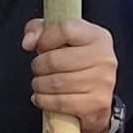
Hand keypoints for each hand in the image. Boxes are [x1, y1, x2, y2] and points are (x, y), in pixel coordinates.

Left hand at [25, 17, 116, 132]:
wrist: (97, 92)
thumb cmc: (77, 61)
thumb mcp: (60, 38)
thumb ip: (38, 31)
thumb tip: (28, 43)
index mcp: (97, 36)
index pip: (65, 30)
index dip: (45, 39)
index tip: (39, 47)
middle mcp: (104, 57)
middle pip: (55, 60)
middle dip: (38, 66)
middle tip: (38, 69)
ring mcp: (102, 82)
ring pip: (56, 83)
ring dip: (39, 85)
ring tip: (39, 83)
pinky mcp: (97, 103)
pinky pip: (60, 102)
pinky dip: (44, 101)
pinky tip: (41, 97)